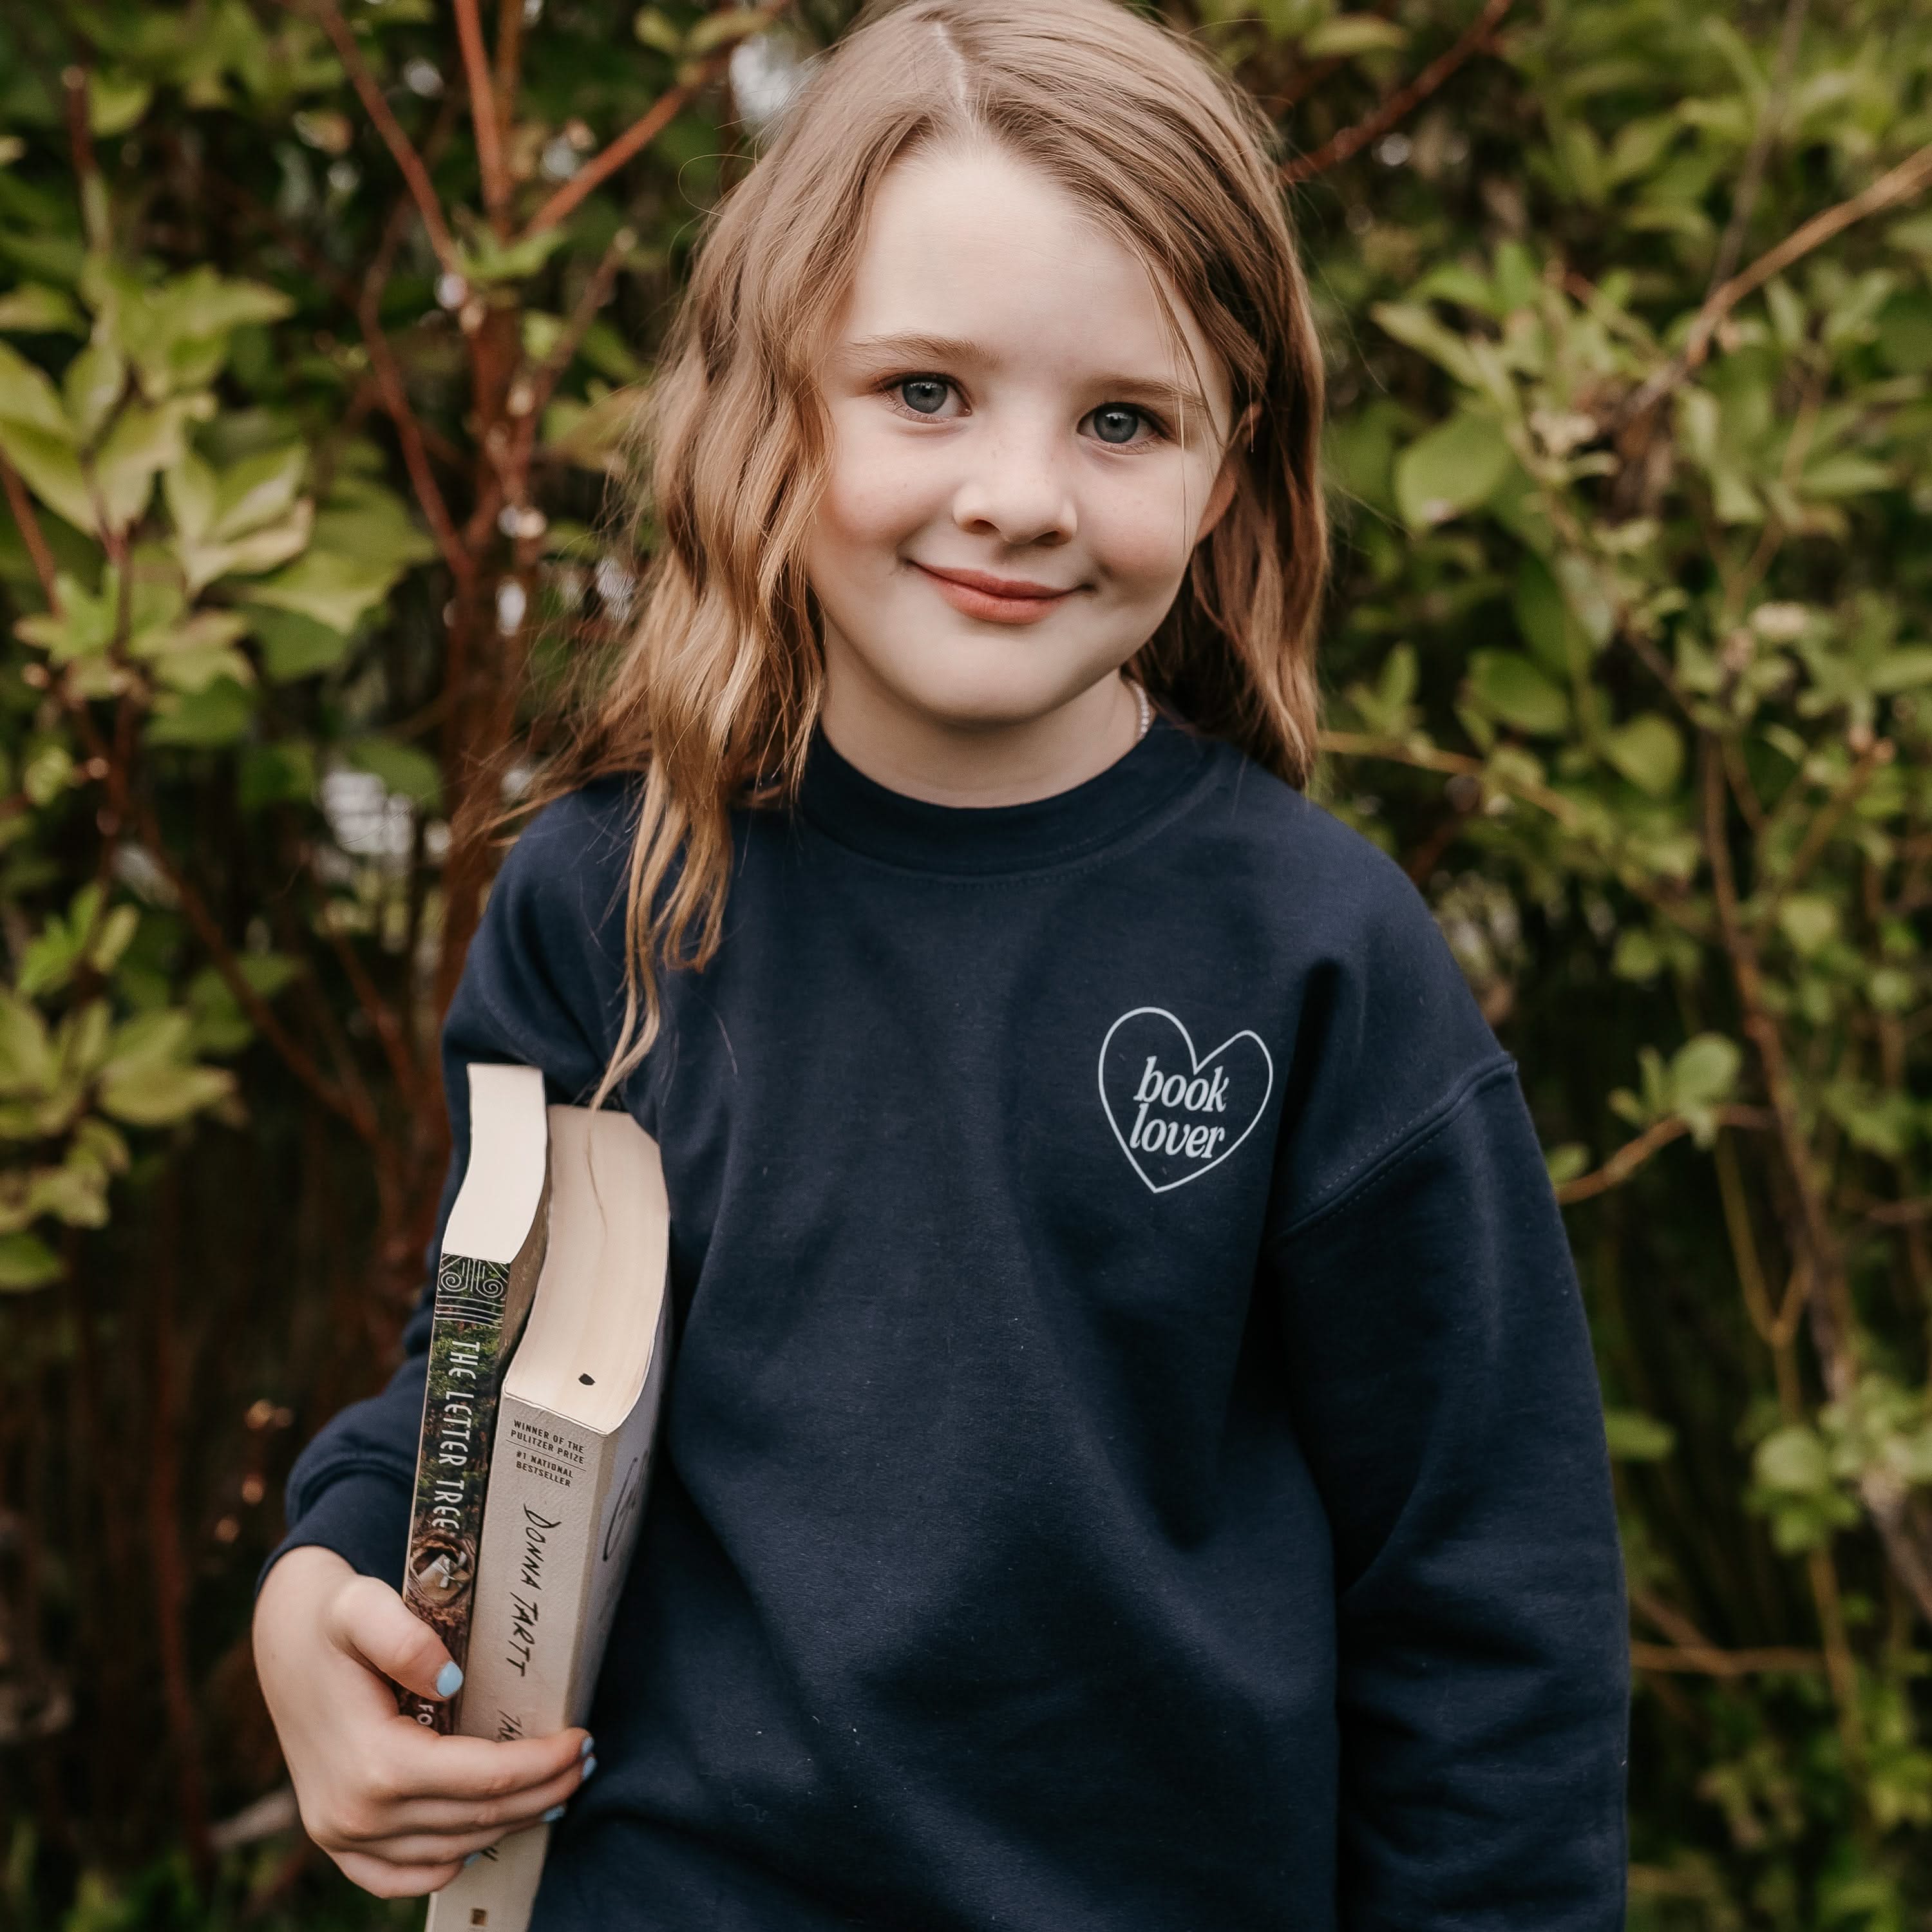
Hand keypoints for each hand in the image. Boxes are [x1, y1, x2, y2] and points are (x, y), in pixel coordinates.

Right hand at [252, 1545, 591, 1897]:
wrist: (282, 1641)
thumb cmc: (333, 1618)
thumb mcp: (363, 1606)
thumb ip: (404, 1636)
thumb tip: (451, 1679)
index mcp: (372, 1762)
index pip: (483, 1777)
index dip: (542, 1763)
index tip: (583, 1739)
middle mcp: (354, 1813)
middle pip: (476, 1818)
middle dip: (542, 1793)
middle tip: (586, 1762)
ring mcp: (340, 1835)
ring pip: (450, 1850)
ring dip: (510, 1824)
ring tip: (556, 1790)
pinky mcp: (334, 1840)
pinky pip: (397, 1879)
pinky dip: (446, 1866)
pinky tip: (484, 1838)